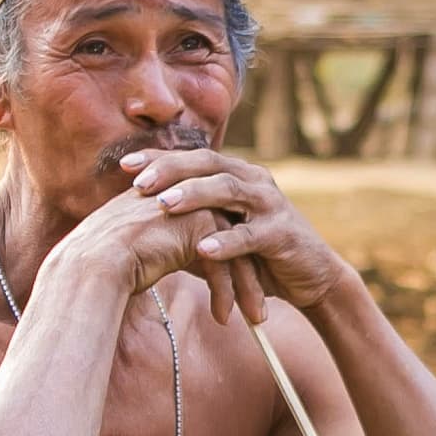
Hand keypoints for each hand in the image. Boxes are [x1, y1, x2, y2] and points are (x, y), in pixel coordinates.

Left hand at [118, 147, 346, 323]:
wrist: (310, 277)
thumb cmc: (257, 256)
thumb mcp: (219, 233)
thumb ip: (187, 223)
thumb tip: (134, 225)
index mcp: (237, 175)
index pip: (193, 158)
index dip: (160, 158)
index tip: (125, 164)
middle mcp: (254, 181)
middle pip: (208, 164)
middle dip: (171, 170)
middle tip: (138, 183)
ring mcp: (270, 204)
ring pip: (228, 190)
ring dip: (194, 195)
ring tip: (164, 204)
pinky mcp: (282, 233)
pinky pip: (250, 236)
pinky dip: (226, 242)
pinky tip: (203, 249)